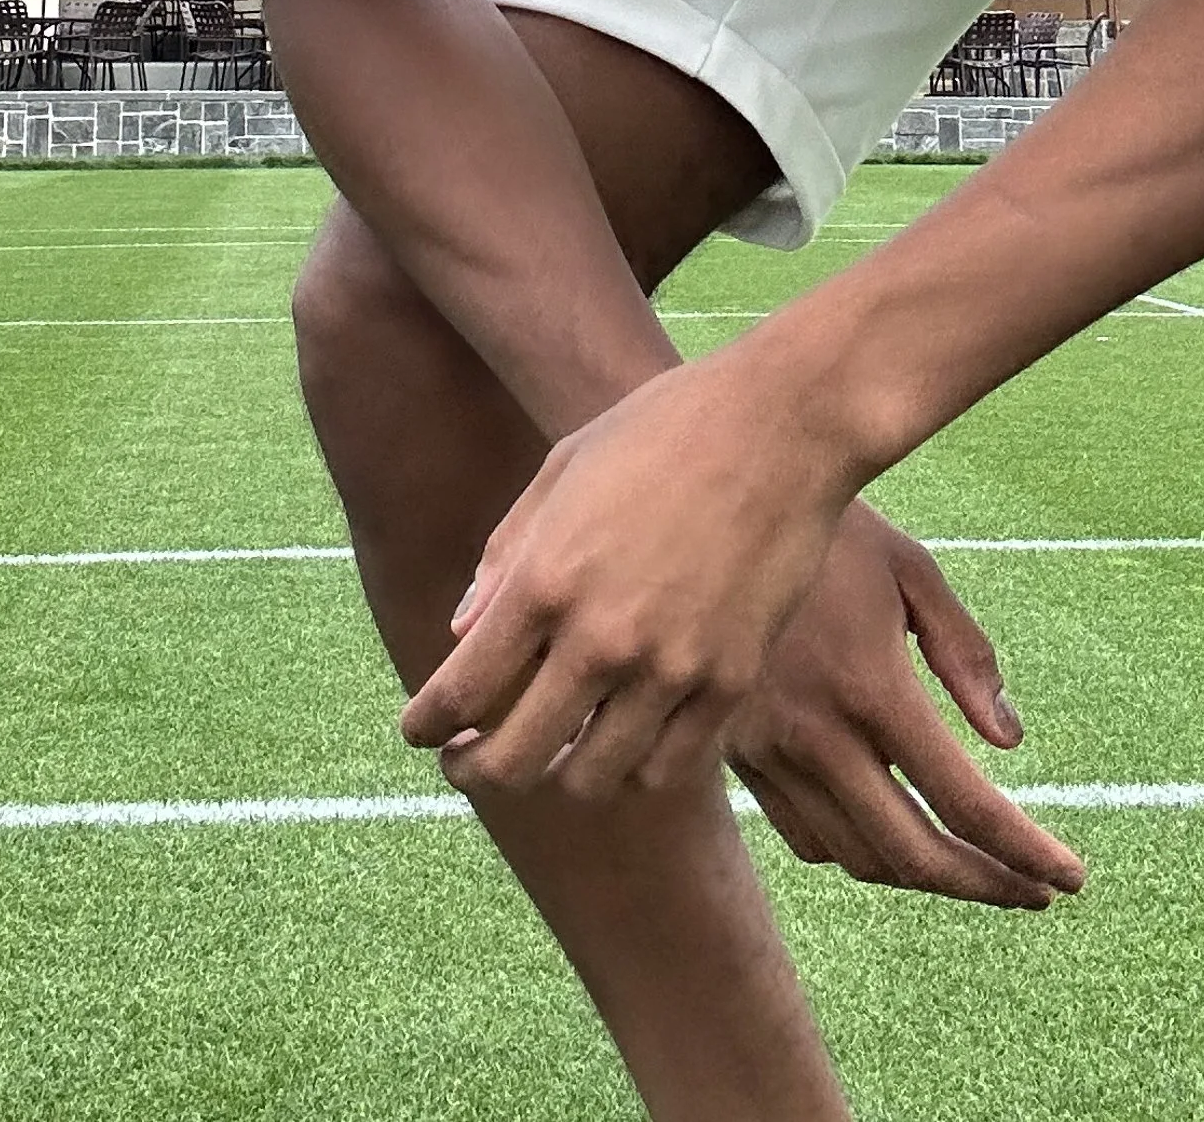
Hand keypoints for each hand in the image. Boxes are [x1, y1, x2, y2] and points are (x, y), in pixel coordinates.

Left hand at [402, 336, 885, 803]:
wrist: (782, 423)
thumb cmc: (663, 428)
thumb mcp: (562, 471)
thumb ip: (505, 559)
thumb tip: (462, 635)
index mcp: (547, 579)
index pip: (461, 692)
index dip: (427, 727)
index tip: (420, 732)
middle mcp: (602, 638)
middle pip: (514, 760)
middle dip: (476, 769)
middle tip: (468, 757)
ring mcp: (672, 668)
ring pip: (592, 780)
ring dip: (559, 773)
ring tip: (554, 746)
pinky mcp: (731, 682)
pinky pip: (668, 768)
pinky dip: (636, 766)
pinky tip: (625, 736)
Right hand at [727, 505, 1083, 906]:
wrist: (715, 509)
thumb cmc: (833, 526)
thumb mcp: (912, 570)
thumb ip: (965, 655)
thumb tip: (1008, 741)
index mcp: (870, 688)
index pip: (963, 802)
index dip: (1025, 851)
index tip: (1070, 878)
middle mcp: (815, 735)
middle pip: (913, 855)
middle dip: (985, 885)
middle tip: (1033, 892)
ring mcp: (767, 751)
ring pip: (858, 857)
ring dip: (924, 874)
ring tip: (973, 863)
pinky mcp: (736, 753)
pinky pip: (808, 836)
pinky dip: (860, 850)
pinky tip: (894, 829)